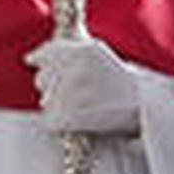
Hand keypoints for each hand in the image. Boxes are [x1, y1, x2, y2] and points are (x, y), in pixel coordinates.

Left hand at [26, 36, 140, 135]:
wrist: (142, 107)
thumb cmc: (119, 81)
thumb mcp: (98, 53)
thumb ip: (68, 50)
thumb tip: (32, 58)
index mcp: (82, 50)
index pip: (47, 52)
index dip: (38, 58)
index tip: (31, 61)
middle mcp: (76, 69)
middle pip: (41, 79)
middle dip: (51, 86)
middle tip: (71, 93)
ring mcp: (73, 94)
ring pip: (45, 101)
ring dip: (56, 106)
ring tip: (78, 107)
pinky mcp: (71, 116)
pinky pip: (49, 122)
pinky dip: (57, 124)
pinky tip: (71, 122)